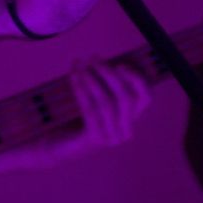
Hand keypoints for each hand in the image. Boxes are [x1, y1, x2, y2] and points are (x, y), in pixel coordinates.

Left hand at [13, 59, 151, 168]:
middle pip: (125, 97)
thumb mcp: (95, 100)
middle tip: (92, 57)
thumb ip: (104, 85)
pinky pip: (90, 109)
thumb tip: (102, 60)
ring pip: (106, 102)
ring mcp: (111, 137)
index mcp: (130, 120)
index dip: (136, 79)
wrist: (57, 146)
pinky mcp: (95, 139)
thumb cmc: (75, 118)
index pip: (145, 98)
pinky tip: (73, 76)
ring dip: (92, 78)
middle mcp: (126, 131)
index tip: (119, 64)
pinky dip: (81, 89)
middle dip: (108, 73)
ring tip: (79, 64)